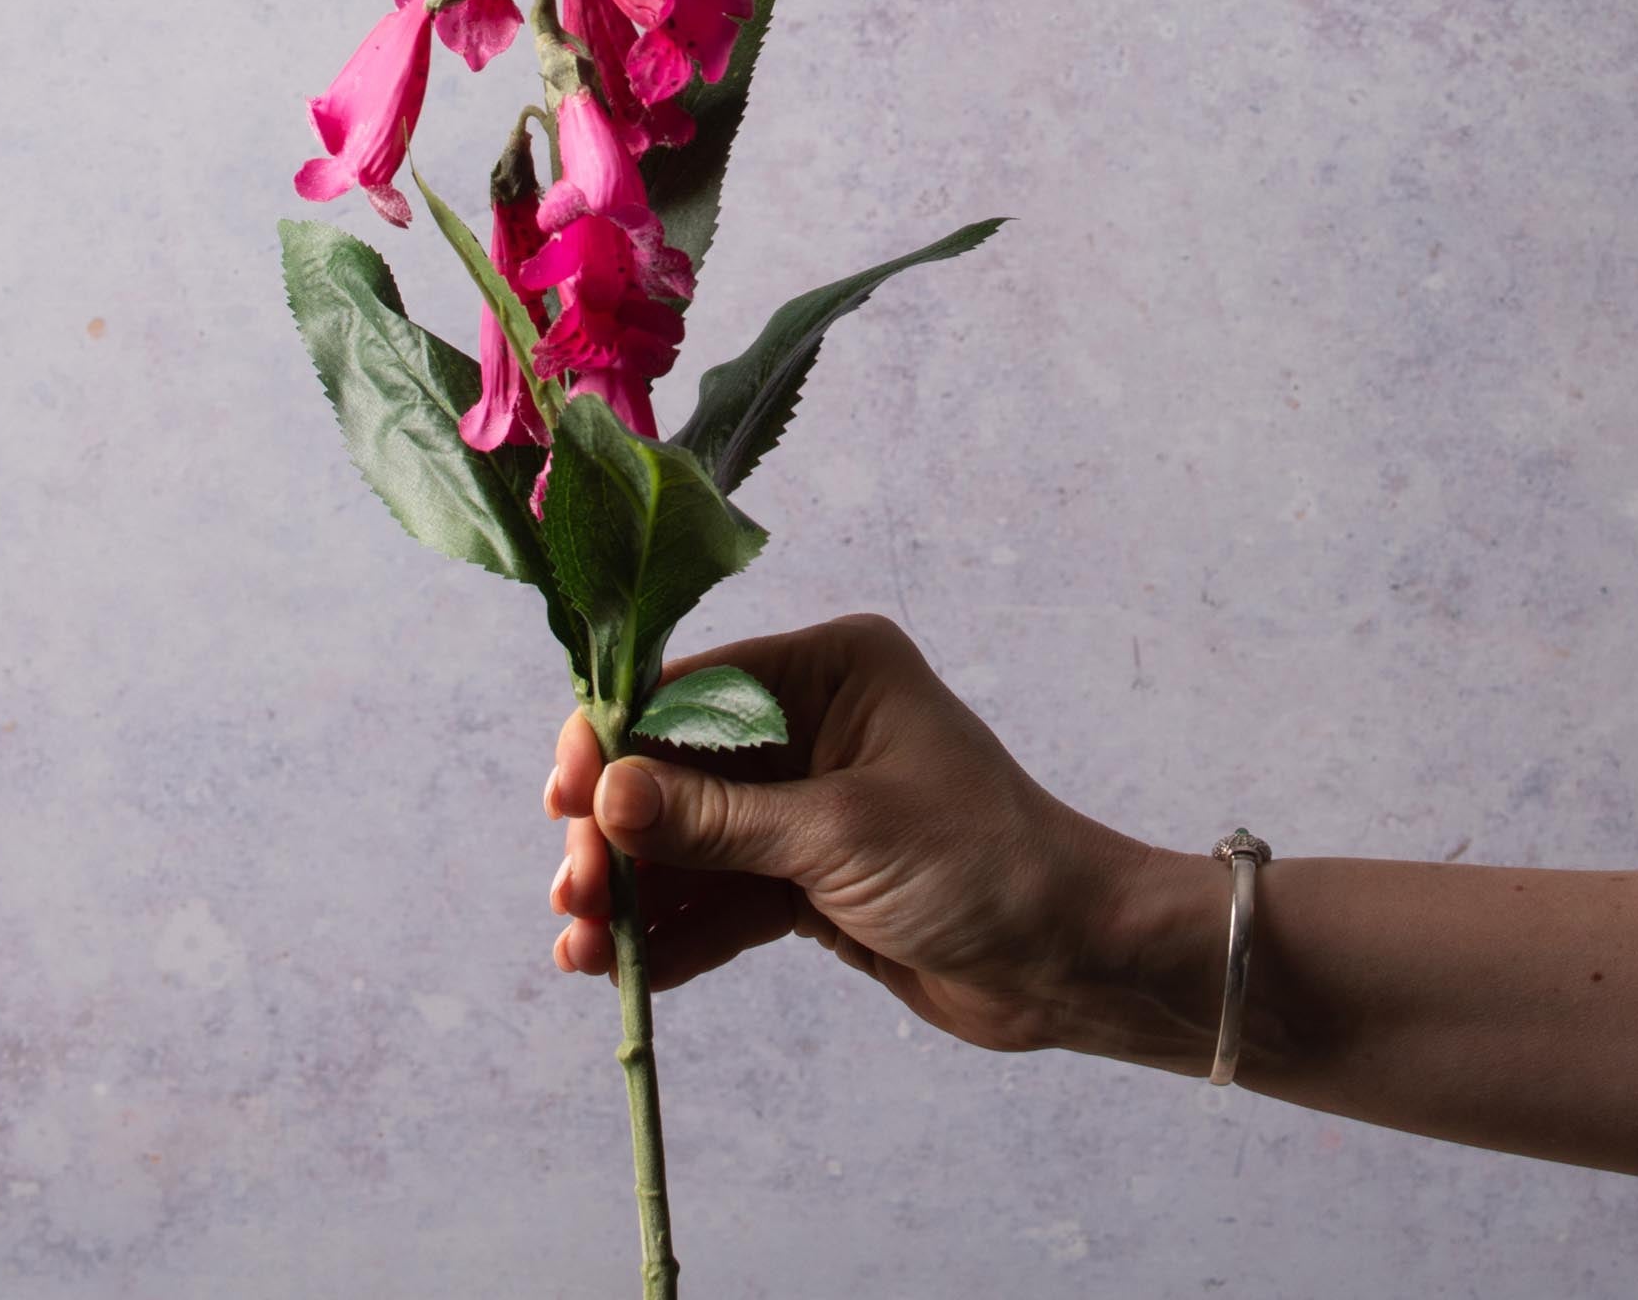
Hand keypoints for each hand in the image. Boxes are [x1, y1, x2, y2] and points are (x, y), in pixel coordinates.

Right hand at [543, 612, 1164, 1054]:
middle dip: (619, 835)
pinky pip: (724, 895)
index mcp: (828, 669)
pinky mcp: (809, 876)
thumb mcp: (838, 834)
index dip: (616, 743)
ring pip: (692, 841)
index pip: (691, 692)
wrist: (1076, 961)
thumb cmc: (979, 865)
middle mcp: (810, 721)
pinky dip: (679, 930)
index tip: (562, 801)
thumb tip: (605, 799)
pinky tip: (631, 969)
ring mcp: (807, 801)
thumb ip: (716, 820)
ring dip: (637, 893)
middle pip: (678, 770)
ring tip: (584, 951)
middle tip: (573, 897)